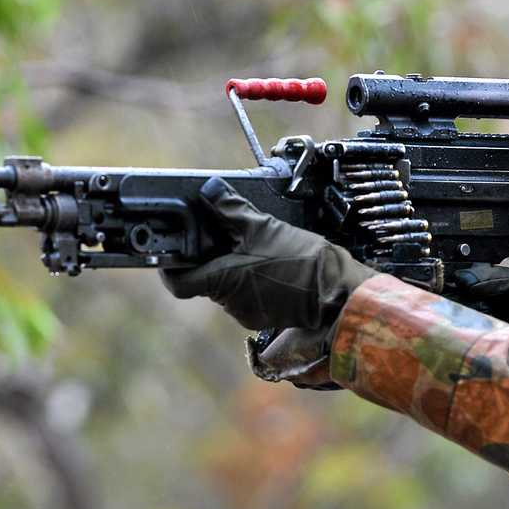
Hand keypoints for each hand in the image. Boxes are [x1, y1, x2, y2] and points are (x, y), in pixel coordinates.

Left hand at [162, 178, 375, 385]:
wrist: (336, 292)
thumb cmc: (300, 261)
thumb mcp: (263, 226)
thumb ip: (231, 208)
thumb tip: (211, 189)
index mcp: (221, 281)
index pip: (178, 283)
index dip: (171, 267)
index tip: (172, 253)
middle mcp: (230, 303)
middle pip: (206, 280)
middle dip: (211, 259)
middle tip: (224, 238)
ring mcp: (247, 314)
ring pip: (228, 288)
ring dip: (234, 270)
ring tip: (254, 249)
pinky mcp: (264, 318)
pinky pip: (248, 297)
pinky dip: (251, 282)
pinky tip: (270, 266)